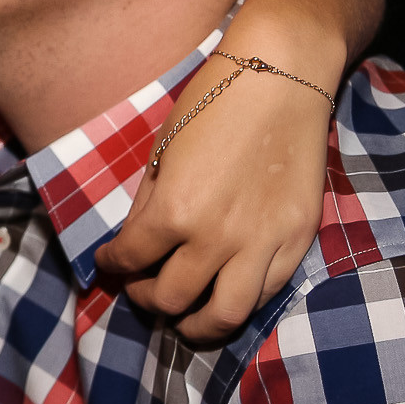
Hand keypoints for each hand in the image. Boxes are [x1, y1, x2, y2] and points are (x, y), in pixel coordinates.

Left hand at [96, 56, 334, 342]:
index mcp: (174, 211)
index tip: (109, 264)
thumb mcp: (163, 152)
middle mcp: (216, 237)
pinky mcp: (296, 240)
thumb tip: (135, 245)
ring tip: (185, 320)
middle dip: (146, 299)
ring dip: (196, 326)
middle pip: (171, 299)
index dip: (112, 265)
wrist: (280, 77)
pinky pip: (266, 293)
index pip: (130, 260)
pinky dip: (241, 300)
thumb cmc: (213, 102)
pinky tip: (226, 290)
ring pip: (224, 316)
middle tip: (142, 290)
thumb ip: (148, 205)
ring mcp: (261, 243)